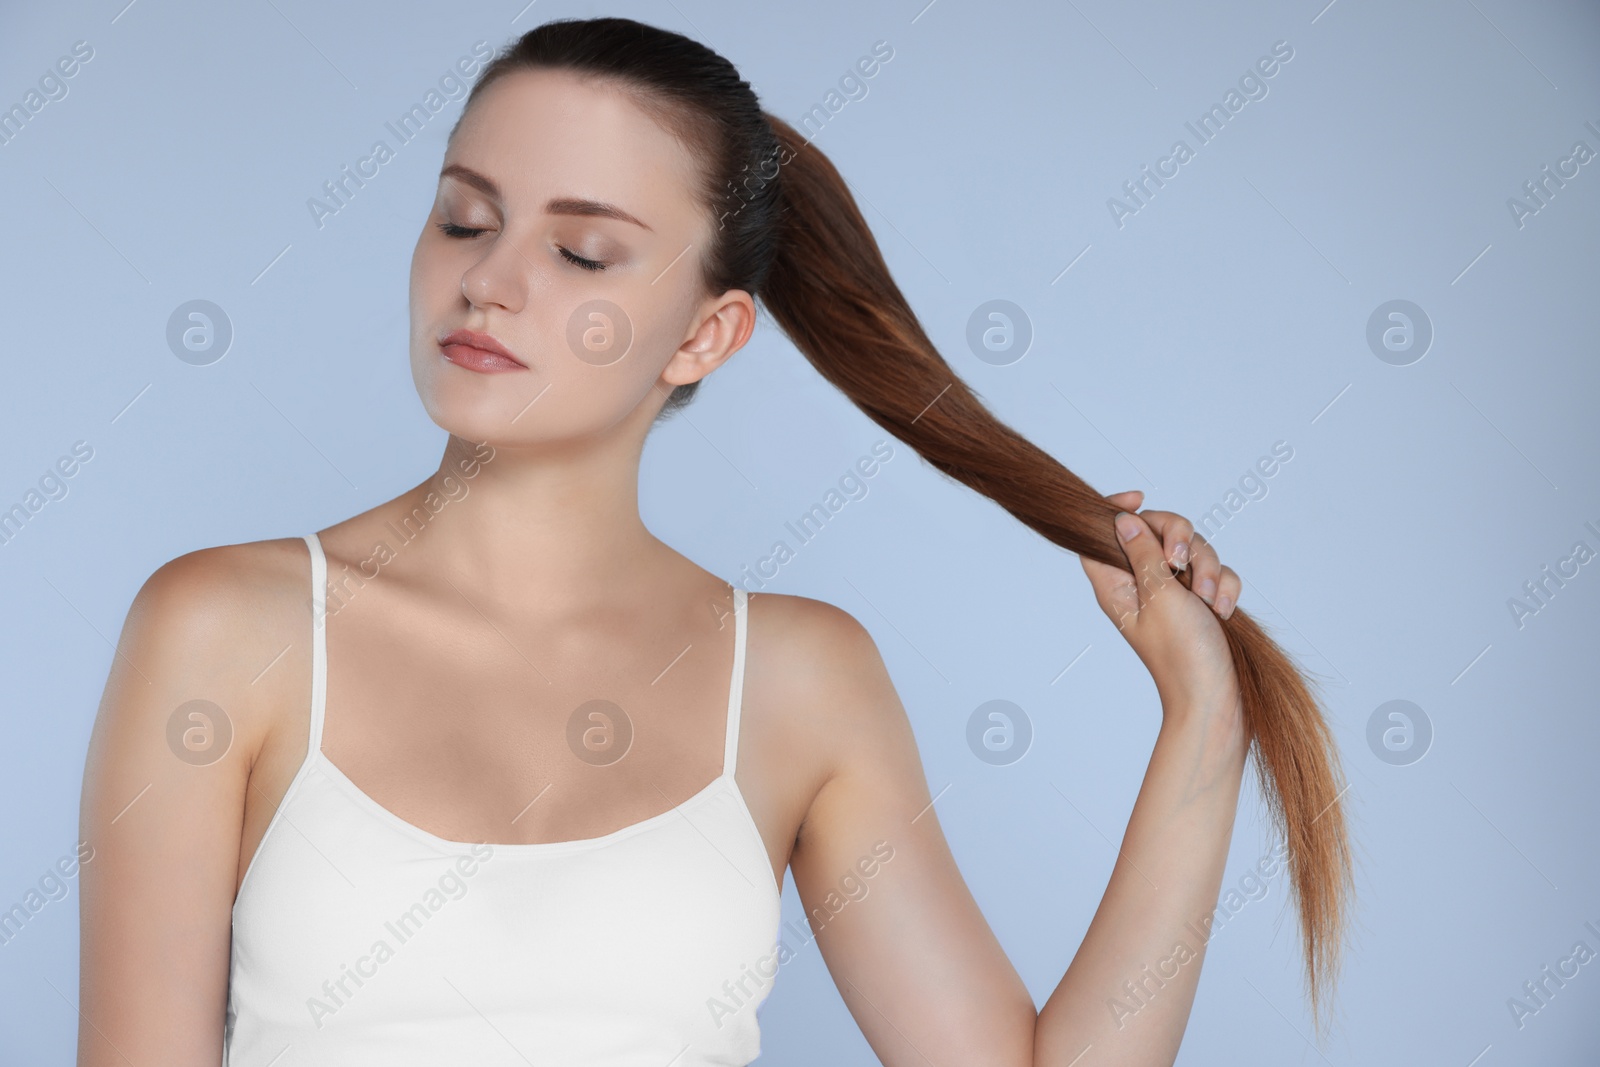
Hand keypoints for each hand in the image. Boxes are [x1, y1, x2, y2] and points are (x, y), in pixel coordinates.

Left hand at [1080, 490, 1243, 721]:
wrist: (1216, 699)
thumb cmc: (1182, 655)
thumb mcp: (1158, 596)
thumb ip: (1143, 553)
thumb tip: (1121, 520)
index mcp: (1117, 583)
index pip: (1103, 533)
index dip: (1116, 509)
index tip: (1139, 498)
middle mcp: (1143, 584)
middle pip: (1156, 530)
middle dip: (1179, 537)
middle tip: (1180, 563)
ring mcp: (1175, 594)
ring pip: (1193, 549)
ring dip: (1208, 569)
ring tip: (1208, 602)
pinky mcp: (1203, 603)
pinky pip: (1217, 574)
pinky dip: (1225, 588)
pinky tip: (1222, 611)